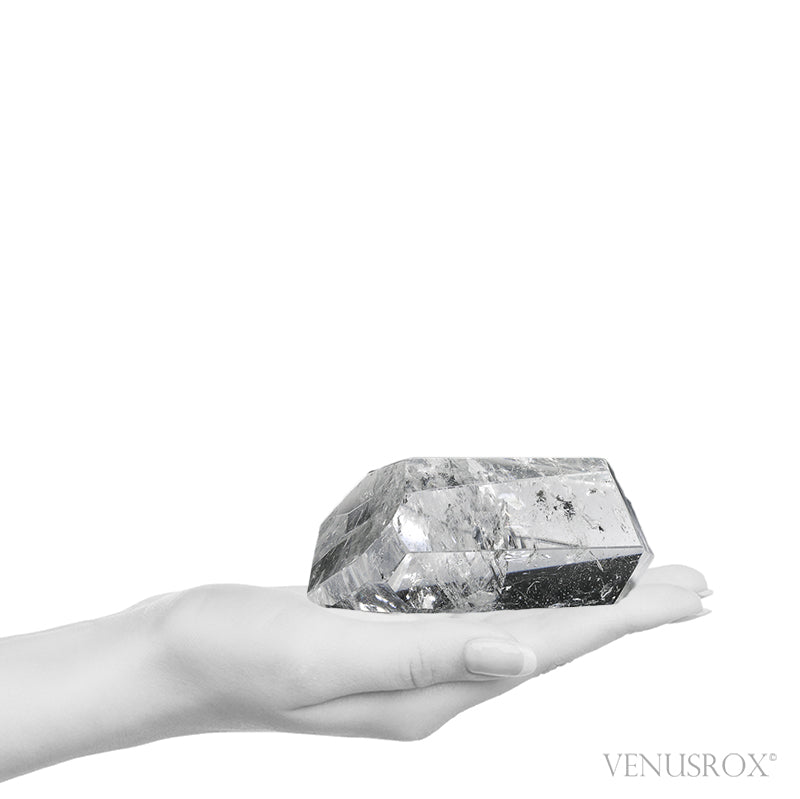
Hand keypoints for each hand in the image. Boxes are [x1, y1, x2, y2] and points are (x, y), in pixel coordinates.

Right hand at [151, 564, 710, 740]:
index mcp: (431, 693)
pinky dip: (517, 588)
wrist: (181, 650)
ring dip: (579, 598)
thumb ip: (426, 657)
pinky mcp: (387, 630)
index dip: (626, 620)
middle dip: (625, 611)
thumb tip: (524, 658)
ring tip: (629, 581)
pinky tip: (529, 577)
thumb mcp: (330, 657)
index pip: (552, 648)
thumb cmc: (242, 653)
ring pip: (518, 622)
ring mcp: (411, 656)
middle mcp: (434, 680)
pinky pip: (473, 608)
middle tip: (689, 582)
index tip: (690, 596)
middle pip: (552, 638)